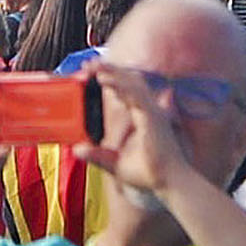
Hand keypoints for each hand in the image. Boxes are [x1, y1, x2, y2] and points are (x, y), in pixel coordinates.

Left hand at [77, 62, 215, 207]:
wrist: (168, 182)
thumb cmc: (149, 173)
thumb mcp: (115, 163)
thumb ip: (97, 155)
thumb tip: (77, 149)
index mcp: (144, 116)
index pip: (127, 91)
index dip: (112, 79)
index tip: (94, 73)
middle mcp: (150, 110)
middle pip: (130, 81)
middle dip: (110, 70)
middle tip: (90, 63)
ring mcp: (152, 112)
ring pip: (131, 83)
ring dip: (111, 72)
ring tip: (93, 66)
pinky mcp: (152, 116)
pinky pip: (134, 94)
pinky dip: (118, 84)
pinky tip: (103, 79)